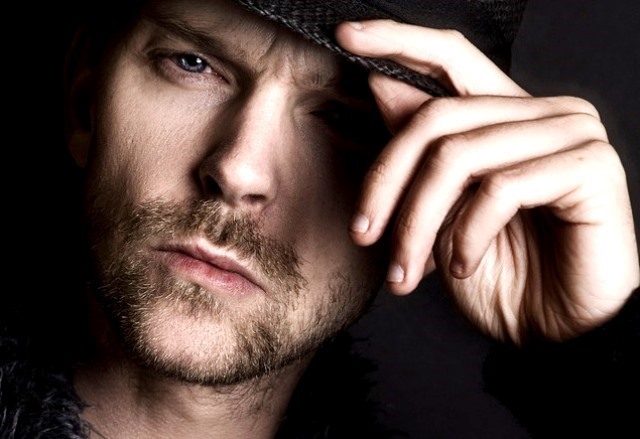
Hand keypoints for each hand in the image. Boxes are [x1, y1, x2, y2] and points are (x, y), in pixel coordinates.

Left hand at [336, 20, 639, 343]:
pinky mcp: (590, 168)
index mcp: (508, 115)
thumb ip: (422, 150)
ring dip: (417, 222)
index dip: (398, 41)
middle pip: (438, 116)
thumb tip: (383, 86)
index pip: (451, 56)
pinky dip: (464, 234)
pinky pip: (500, 188)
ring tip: (406, 271)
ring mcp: (571, 135)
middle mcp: (543, 112)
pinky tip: (461, 266)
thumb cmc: (502, 276)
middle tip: (365, 235)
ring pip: (459, 155)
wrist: (558, 335)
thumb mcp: (443, 214)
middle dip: (386, 181)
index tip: (347, 38)